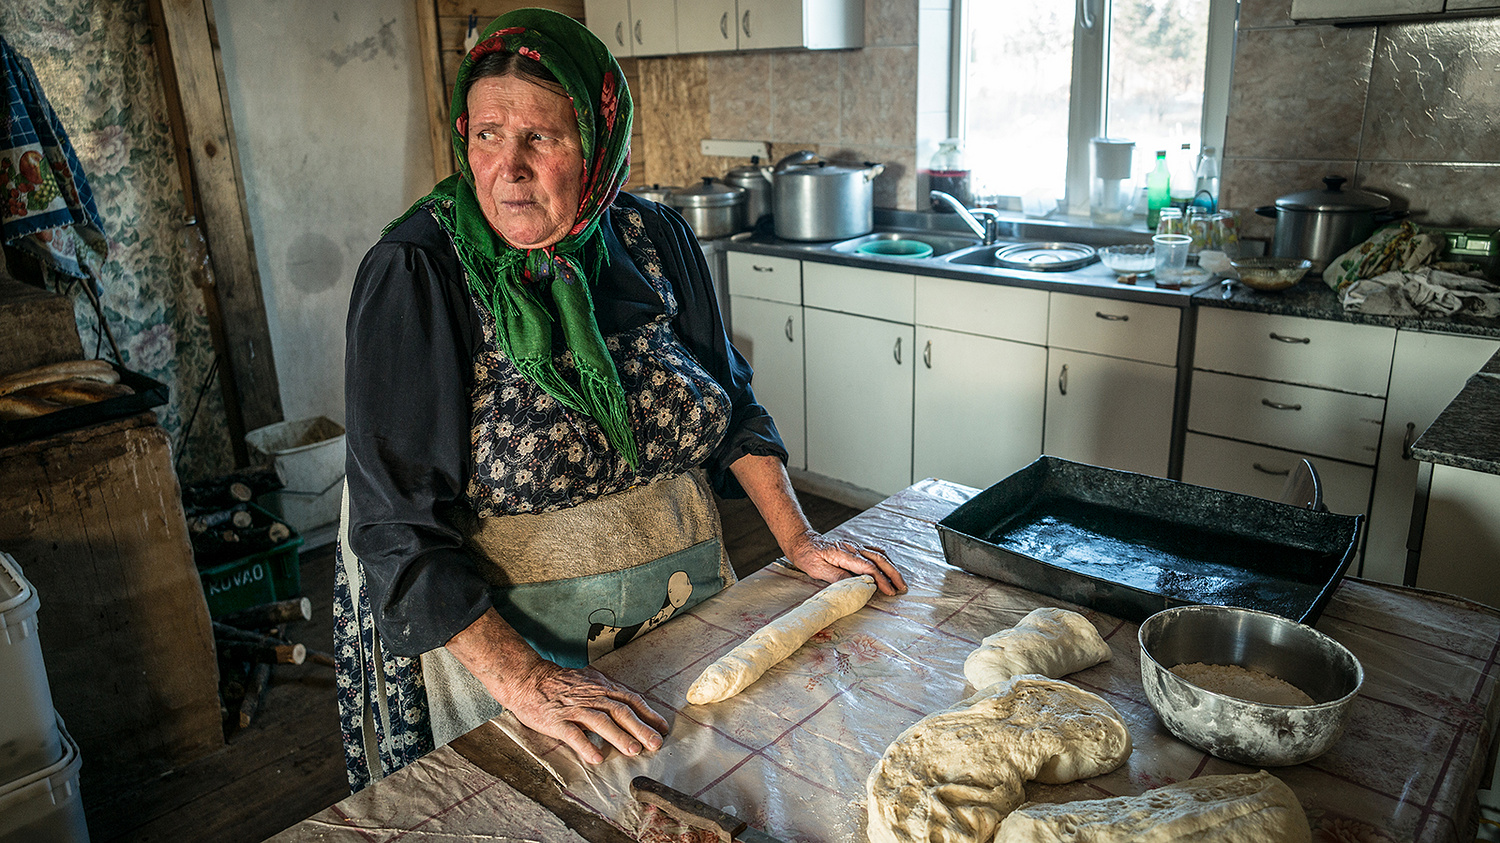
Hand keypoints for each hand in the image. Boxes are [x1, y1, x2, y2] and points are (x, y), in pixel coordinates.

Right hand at [445, 610, 668, 764]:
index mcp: (602, 686)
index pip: (631, 699)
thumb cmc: (562, 684)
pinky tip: (596, 758)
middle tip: (656, 744)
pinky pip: (573, 734)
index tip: (663, 728)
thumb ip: (610, 691)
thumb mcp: (590, 680)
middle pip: (621, 711)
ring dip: (619, 737)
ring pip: (601, 721)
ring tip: (633, 751)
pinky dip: (585, 746)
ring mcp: (574, 707)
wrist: (528, 680)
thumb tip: (634, 705)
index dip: (649, 714)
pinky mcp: (556, 720)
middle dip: (641, 728)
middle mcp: (592, 695)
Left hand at [785, 531, 906, 595]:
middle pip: (879, 560)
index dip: (881, 580)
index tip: (889, 591)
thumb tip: (855, 585)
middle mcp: (853, 548)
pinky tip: (889, 567)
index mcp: (844, 554)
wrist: (802, 542)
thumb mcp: (817, 569)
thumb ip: (837, 576)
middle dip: (893, 574)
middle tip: (902, 588)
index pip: (868, 568)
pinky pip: (874, 552)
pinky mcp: (854, 548)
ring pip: (879, 555)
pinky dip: (885, 560)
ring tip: (899, 581)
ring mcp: (855, 547)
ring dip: (891, 567)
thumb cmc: (807, 555)